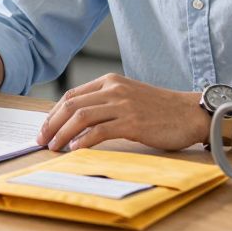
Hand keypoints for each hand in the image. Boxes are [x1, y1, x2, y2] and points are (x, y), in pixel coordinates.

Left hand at [37, 74, 207, 151]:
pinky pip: (100, 131)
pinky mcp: (133, 122)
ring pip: (81, 117)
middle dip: (51, 124)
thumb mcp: (128, 97)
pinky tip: (75, 149)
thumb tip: (76, 122)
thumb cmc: (160, 110)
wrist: (190, 113)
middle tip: (41, 140)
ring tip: (54, 147)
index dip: (53, 113)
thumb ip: (105, 103)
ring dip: (62, 133)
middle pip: (71, 105)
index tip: (44, 129)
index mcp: (110, 81)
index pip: (72, 95)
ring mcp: (123, 105)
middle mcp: (114, 89)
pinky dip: (83, 140)